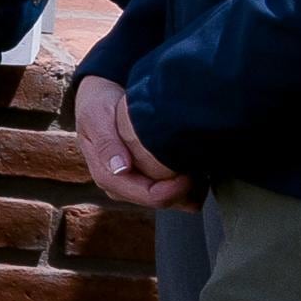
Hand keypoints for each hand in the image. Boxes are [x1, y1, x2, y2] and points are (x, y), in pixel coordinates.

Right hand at [72, 71, 197, 209]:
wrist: (98, 99)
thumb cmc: (98, 107)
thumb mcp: (97, 118)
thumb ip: (107, 144)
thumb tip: (120, 168)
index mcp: (108, 177)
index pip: (150, 196)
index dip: (175, 189)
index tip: (191, 170)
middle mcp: (122, 187)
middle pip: (165, 202)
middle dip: (187, 188)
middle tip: (203, 163)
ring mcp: (136, 186)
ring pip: (174, 201)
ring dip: (192, 187)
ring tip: (202, 162)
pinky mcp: (148, 180)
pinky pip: (177, 193)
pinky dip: (191, 183)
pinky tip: (196, 164)